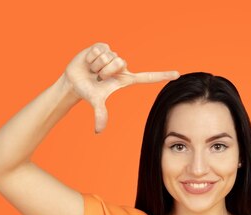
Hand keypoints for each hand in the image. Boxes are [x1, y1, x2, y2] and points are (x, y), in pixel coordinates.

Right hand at [63, 42, 179, 132]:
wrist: (74, 81)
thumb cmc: (88, 92)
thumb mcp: (96, 102)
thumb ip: (100, 114)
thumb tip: (98, 131)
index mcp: (126, 79)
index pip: (148, 78)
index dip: (162, 76)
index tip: (177, 75)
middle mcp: (122, 66)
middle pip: (119, 63)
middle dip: (105, 71)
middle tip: (98, 77)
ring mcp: (113, 55)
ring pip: (109, 56)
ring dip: (97, 64)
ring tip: (93, 70)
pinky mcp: (103, 46)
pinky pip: (100, 49)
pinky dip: (91, 56)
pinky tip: (89, 61)